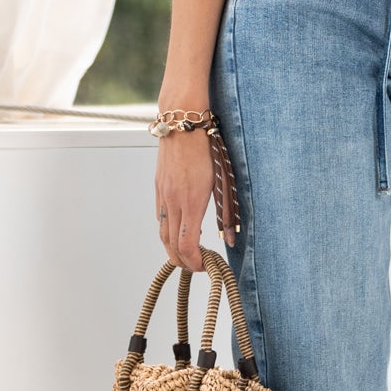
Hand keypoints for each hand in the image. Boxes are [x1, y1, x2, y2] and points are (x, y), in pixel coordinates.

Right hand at [155, 130, 214, 269]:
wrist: (182, 124)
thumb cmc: (207, 148)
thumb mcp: (223, 180)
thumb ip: (227, 211)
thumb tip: (231, 238)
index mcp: (191, 201)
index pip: (187, 244)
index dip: (194, 261)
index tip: (205, 266)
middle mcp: (172, 201)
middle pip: (171, 244)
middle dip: (183, 261)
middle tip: (197, 266)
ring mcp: (162, 195)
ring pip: (162, 233)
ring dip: (173, 249)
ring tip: (188, 254)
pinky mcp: (158, 188)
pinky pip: (160, 217)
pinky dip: (168, 231)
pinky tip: (180, 230)